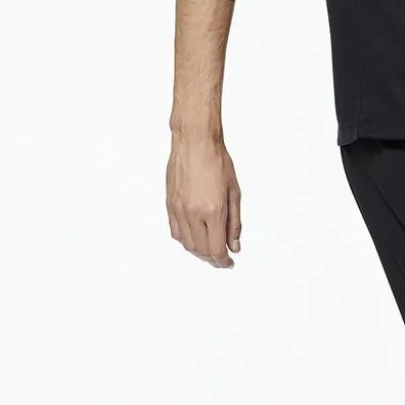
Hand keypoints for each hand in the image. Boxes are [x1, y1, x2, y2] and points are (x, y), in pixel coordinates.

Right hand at [166, 135, 241, 267]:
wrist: (195, 142)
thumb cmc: (217, 161)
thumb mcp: (234, 192)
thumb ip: (234, 223)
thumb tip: (234, 245)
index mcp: (212, 210)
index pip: (216, 248)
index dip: (223, 260)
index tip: (228, 262)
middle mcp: (193, 213)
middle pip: (201, 250)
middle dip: (213, 258)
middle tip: (222, 257)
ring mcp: (178, 210)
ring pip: (187, 244)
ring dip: (199, 251)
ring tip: (210, 248)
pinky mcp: (170, 205)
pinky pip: (176, 232)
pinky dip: (186, 240)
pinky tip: (195, 237)